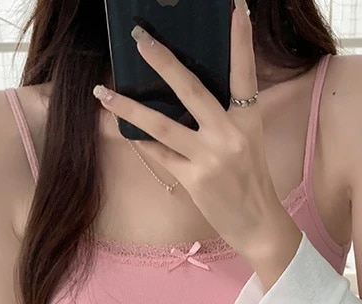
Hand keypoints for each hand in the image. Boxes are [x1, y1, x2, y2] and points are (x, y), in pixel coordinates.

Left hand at [92, 1, 301, 274]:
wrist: (258, 223)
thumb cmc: (252, 181)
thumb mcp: (249, 142)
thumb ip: (226, 117)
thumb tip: (189, 94)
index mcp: (248, 120)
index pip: (244, 72)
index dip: (240, 39)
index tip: (236, 6)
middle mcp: (229, 134)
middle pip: (190, 89)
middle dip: (162, 61)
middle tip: (140, 38)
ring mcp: (209, 157)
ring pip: (161, 124)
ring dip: (128, 107)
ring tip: (103, 92)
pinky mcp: (194, 179)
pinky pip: (159, 154)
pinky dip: (140, 142)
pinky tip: (122, 129)